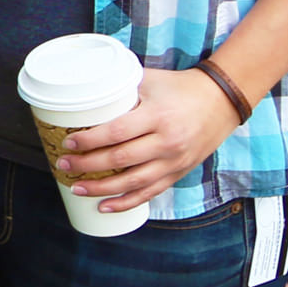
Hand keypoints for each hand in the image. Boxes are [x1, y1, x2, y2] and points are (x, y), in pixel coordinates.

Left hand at [51, 67, 241, 211]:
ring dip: (101, 188)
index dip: (90, 140)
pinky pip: (150, 192)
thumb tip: (82, 88)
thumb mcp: (150, 80)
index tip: (68, 143)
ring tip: (77, 188)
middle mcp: (167, 141)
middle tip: (64, 164)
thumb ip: (120, 85)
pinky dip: (126, 202)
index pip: (117, 132)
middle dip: (87, 165)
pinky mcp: (179, 172)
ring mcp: (175, 160)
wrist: (223, 101)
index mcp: (157, 116)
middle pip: (120, 159)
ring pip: (133, 181)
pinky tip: (105, 206)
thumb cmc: (181, 87)